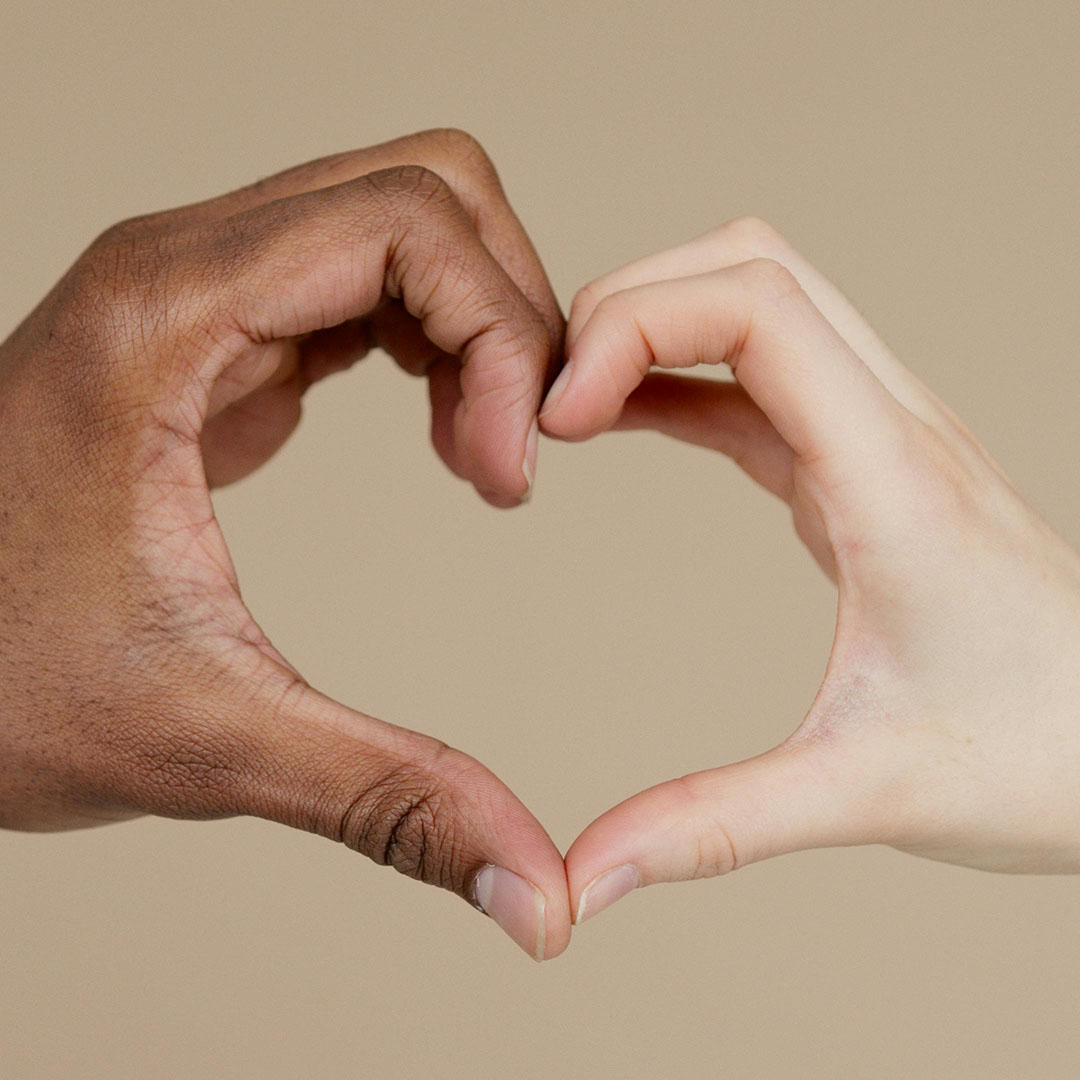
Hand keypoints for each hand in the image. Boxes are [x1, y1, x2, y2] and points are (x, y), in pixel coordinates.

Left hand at [0, 129, 568, 959]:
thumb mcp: (203, 741)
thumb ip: (387, 801)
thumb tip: (532, 888)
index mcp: (167, 316)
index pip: (408, 223)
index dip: (502, 339)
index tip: (509, 476)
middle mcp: (182, 268)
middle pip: (424, 191)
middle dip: (510, 312)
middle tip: (512, 451)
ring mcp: (199, 293)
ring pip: (403, 219)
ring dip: (479, 324)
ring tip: (482, 452)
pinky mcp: (218, 335)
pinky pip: (367, 279)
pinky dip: (438, 340)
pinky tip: (441, 434)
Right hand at [541, 217, 1079, 925]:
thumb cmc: (1045, 758)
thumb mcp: (865, 794)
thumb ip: (709, 828)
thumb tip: (581, 874)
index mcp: (892, 478)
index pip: (754, 303)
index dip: (631, 324)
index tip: (557, 416)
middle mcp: (892, 426)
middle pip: (747, 264)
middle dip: (627, 302)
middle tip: (549, 403)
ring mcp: (881, 434)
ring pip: (757, 298)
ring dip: (652, 325)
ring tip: (569, 407)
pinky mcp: (864, 464)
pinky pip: (759, 376)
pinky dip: (677, 375)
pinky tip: (623, 421)